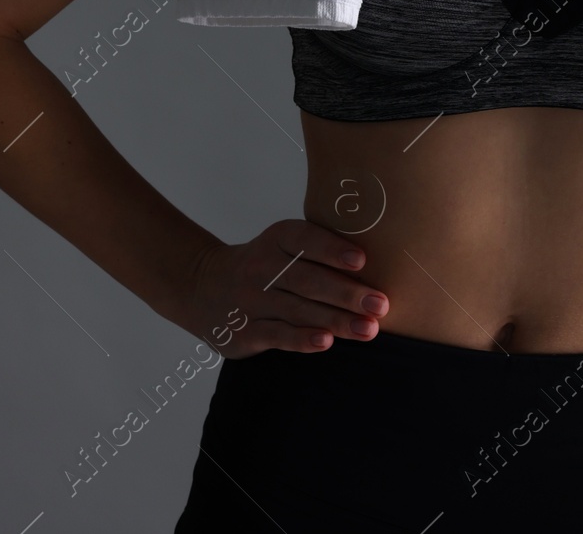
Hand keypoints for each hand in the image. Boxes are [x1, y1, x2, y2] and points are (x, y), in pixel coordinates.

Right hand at [160, 219, 389, 357]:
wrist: (201, 287)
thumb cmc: (266, 267)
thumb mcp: (282, 246)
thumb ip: (318, 251)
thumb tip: (375, 270)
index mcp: (276, 240)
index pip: (304, 240)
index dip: (332, 249)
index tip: (362, 261)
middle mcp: (261, 267)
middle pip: (307, 280)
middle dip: (346, 293)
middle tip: (381, 304)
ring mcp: (250, 301)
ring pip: (297, 310)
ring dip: (336, 321)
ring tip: (368, 329)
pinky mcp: (244, 331)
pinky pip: (277, 335)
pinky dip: (302, 339)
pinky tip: (326, 342)